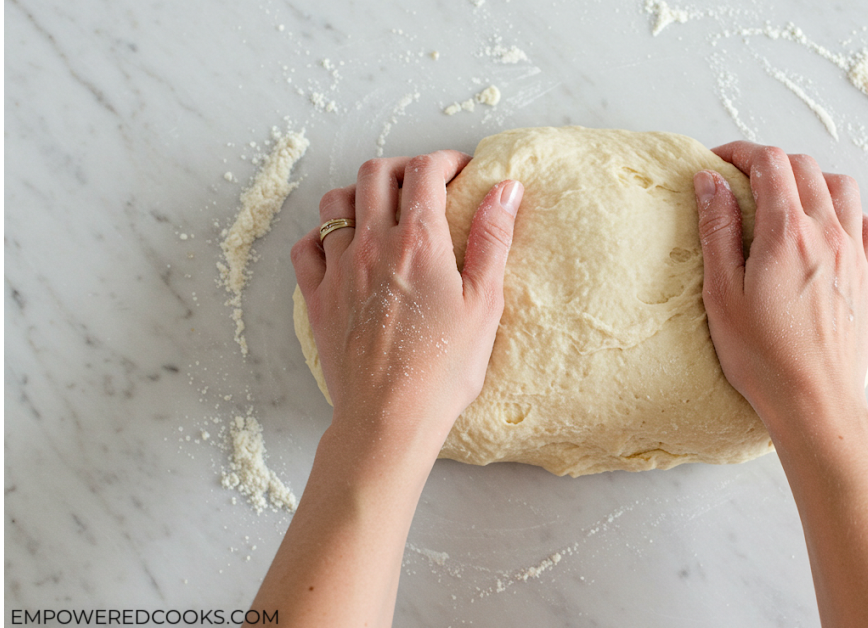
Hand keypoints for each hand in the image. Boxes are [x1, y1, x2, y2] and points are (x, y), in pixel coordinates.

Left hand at [290, 152, 523, 433]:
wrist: (389, 418)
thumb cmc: (445, 369)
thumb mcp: (485, 302)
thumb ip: (493, 238)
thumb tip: (506, 188)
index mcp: (419, 242)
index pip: (425, 171)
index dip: (445, 160)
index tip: (461, 170)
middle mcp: (372, 245)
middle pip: (376, 173)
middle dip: (403, 166)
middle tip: (426, 182)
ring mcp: (339, 269)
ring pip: (335, 203)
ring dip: (361, 194)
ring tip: (383, 209)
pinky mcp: (318, 298)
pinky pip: (307, 247)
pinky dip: (323, 235)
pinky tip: (342, 246)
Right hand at [693, 142, 867, 426]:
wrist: (815, 401)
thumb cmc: (762, 356)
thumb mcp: (722, 292)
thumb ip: (718, 229)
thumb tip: (710, 181)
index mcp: (787, 233)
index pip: (770, 162)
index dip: (741, 153)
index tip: (720, 164)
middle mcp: (828, 233)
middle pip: (806, 167)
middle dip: (772, 163)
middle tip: (744, 182)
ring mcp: (856, 254)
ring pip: (843, 187)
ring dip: (813, 181)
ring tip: (787, 201)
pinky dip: (848, 214)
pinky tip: (828, 231)